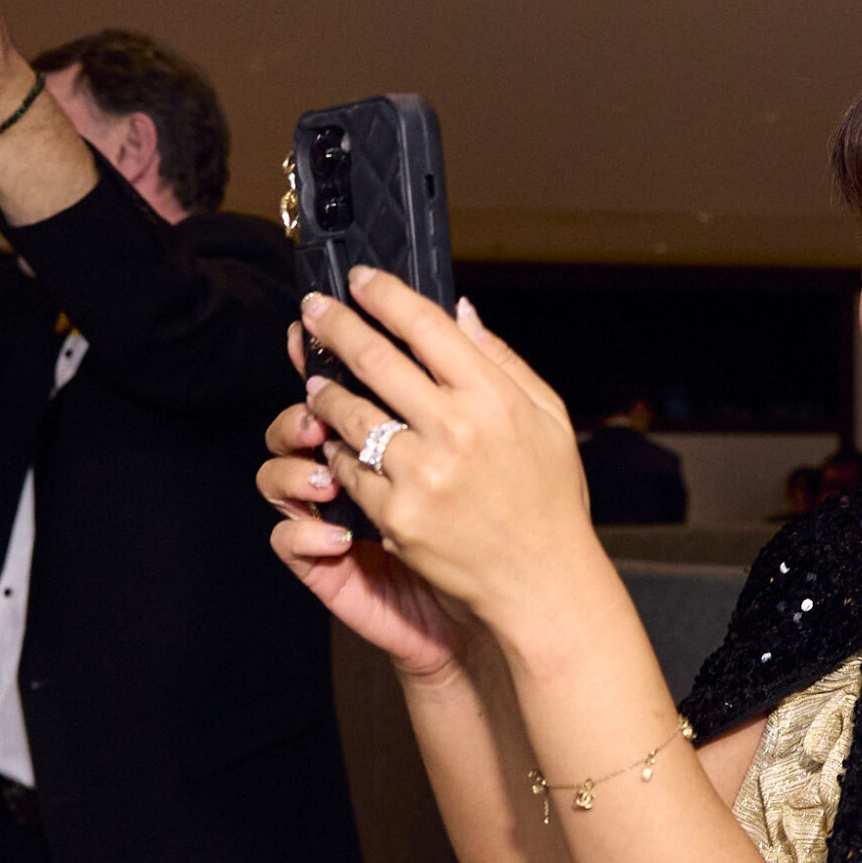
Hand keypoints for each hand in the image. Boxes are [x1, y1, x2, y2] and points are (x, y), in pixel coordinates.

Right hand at [261, 322, 473, 680]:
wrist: (509, 603)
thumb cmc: (501, 520)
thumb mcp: (501, 438)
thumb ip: (481, 375)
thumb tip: (463, 310)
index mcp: (392, 431)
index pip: (349, 378)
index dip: (331, 347)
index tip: (318, 324)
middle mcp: (354, 467)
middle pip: (302, 416)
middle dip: (304, 401)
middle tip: (314, 393)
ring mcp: (334, 513)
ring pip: (280, 471)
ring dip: (296, 463)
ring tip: (325, 466)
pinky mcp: (327, 562)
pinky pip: (290, 539)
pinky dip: (307, 532)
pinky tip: (336, 534)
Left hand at [296, 274, 597, 632]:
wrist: (541, 582)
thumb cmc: (549, 498)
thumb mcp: (547, 418)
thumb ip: (503, 360)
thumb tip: (462, 311)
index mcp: (494, 399)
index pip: (427, 326)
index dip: (385, 295)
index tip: (361, 280)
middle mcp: (456, 431)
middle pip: (375, 359)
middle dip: (334, 326)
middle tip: (312, 309)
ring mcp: (422, 475)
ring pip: (349, 414)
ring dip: (324, 391)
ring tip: (315, 380)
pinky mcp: (397, 516)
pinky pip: (348, 470)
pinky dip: (337, 451)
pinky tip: (335, 441)